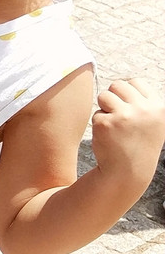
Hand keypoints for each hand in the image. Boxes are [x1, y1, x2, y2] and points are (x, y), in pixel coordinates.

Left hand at [91, 78, 164, 193]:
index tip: (128, 107)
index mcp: (157, 107)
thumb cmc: (139, 145)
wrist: (127, 172)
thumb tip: (125, 82)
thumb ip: (144, 103)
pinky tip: (109, 137)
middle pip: (117, 85)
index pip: (136, 82)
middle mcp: (142, 109)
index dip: (127, 92)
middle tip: (118, 117)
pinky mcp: (105, 123)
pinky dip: (99, 124)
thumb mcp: (153, 122)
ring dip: (105, 109)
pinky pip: (96, 114)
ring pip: (104, 96)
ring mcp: (123, 115)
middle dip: (113, 98)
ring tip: (114, 127)